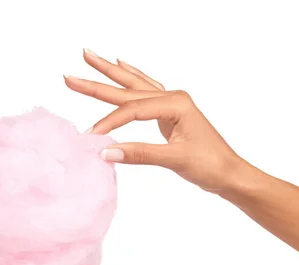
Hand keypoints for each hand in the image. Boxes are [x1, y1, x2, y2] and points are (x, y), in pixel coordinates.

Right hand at [63, 49, 245, 193]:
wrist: (229, 173)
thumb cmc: (210, 165)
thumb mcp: (175, 160)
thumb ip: (140, 154)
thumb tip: (105, 152)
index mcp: (176, 104)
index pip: (132, 110)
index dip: (109, 123)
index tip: (90, 136)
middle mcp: (173, 98)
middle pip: (128, 89)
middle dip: (98, 82)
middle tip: (69, 76)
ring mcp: (173, 103)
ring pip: (135, 85)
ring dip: (111, 73)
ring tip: (89, 56)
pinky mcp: (171, 113)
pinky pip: (146, 91)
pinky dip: (132, 78)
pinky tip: (121, 64)